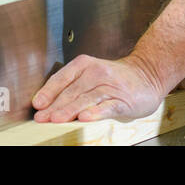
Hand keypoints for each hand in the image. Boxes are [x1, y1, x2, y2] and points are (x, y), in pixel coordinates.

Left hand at [31, 54, 165, 122]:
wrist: (147, 75)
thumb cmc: (114, 79)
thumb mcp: (91, 76)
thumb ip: (71, 87)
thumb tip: (47, 104)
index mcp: (85, 64)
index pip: (62, 78)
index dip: (48, 92)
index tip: (38, 105)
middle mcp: (97, 72)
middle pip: (72, 91)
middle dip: (55, 106)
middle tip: (42, 118)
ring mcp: (110, 85)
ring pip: (86, 98)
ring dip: (70, 110)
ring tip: (57, 119)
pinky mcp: (123, 98)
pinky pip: (107, 105)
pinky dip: (95, 112)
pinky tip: (85, 118)